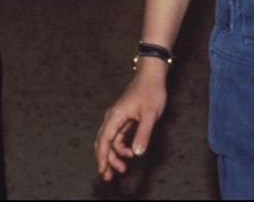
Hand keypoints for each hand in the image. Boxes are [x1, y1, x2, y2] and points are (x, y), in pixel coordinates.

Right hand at [94, 64, 167, 180]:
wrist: (151, 76)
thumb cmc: (151, 92)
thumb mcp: (151, 114)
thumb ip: (143, 133)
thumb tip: (137, 153)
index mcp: (116, 115)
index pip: (104, 139)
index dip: (102, 156)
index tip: (102, 170)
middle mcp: (112, 117)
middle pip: (103, 141)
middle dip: (104, 159)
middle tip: (109, 176)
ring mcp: (117, 117)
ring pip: (109, 140)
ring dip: (113, 155)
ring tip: (122, 169)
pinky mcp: (123, 118)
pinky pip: (116, 136)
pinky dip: (119, 147)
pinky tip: (129, 153)